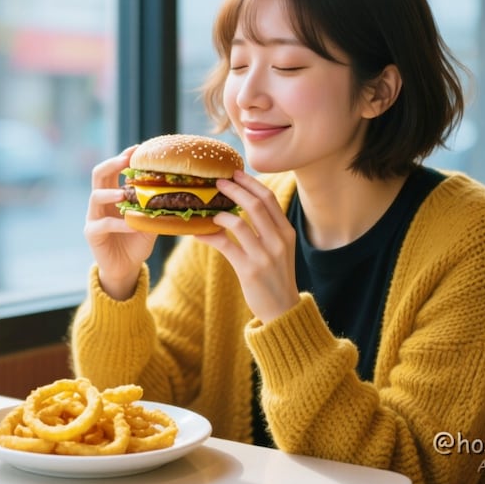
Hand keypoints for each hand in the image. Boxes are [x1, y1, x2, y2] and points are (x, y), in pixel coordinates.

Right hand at [84, 146, 156, 298]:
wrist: (125, 268)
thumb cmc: (137, 242)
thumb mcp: (150, 222)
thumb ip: (155, 207)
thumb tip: (177, 191)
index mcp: (112, 194)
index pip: (113, 168)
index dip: (123, 156)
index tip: (138, 148)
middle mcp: (100, 202)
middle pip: (98, 174)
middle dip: (112, 164)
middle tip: (126, 160)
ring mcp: (93, 217)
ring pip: (95, 196)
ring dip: (111, 193)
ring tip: (124, 194)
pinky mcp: (92, 234)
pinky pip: (104, 224)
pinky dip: (120, 224)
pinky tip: (133, 225)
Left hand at [195, 171, 298, 323]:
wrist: (282, 310)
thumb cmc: (277, 277)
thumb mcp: (280, 249)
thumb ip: (267, 229)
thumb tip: (243, 207)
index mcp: (286, 232)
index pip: (269, 199)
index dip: (251, 183)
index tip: (236, 173)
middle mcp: (278, 241)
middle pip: (256, 204)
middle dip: (235, 189)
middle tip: (218, 181)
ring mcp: (264, 256)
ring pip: (239, 223)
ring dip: (221, 212)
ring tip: (209, 207)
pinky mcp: (249, 270)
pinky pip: (225, 245)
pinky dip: (209, 235)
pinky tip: (198, 232)